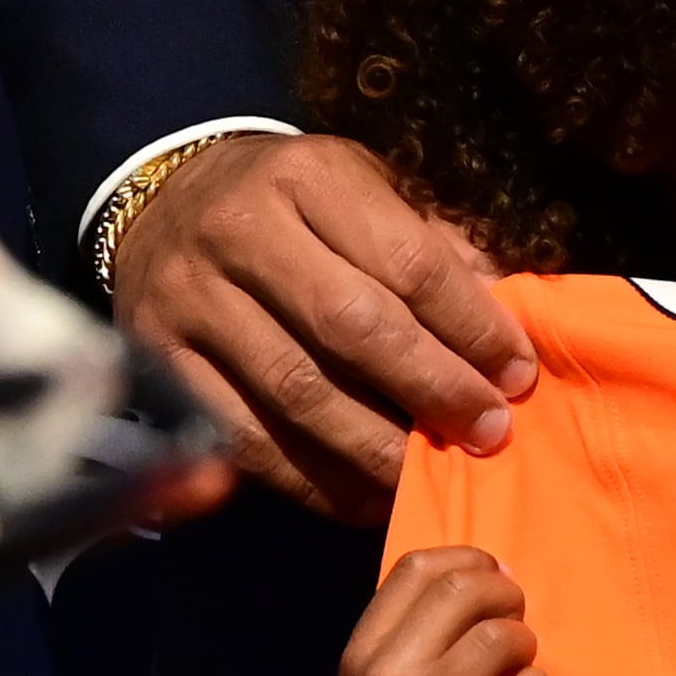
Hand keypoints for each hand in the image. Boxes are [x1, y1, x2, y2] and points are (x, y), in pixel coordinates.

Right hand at [112, 132, 533, 524]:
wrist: (162, 202)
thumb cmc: (293, 202)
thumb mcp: (364, 188)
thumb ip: (431, 244)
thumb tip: (505, 314)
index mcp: (309, 177)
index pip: (407, 261)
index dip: (471, 325)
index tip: (517, 373)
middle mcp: (241, 231)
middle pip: (351, 328)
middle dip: (431, 388)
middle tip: (487, 431)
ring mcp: (191, 299)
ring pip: (296, 391)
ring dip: (374, 447)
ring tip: (430, 476)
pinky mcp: (159, 361)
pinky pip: (244, 437)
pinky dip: (310, 480)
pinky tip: (362, 499)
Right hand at [311, 545, 549, 675]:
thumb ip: (415, 632)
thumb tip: (495, 571)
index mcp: (359, 653)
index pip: (419, 567)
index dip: (470, 561)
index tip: (495, 584)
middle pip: (466, 590)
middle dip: (508, 599)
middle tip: (516, 628)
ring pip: (503, 639)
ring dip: (526, 649)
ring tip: (517, 674)